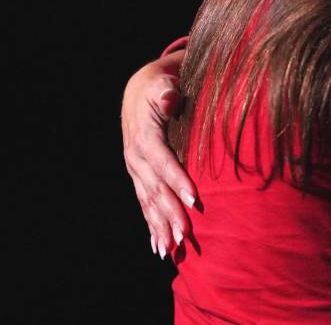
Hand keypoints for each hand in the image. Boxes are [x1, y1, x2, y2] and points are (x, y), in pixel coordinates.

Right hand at [121, 49, 197, 260]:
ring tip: (173, 248)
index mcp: (144, 136)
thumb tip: (170, 98)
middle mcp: (136, 158)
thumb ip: (167, 91)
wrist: (138, 93)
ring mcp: (135, 171)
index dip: (177, 180)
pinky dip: (152, 226)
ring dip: (161, 226)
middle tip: (187, 234)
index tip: (195, 199)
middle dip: (171, 213)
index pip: (163, 161)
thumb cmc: (159, 87)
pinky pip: (144, 205)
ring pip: (148, 202)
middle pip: (155, 189)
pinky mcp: (138, 179)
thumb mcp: (162, 84)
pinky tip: (159, 247)